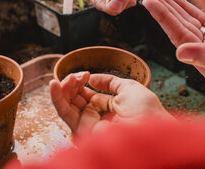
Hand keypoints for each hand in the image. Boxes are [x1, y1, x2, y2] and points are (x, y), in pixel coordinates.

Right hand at [50, 72, 169, 132]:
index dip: (82, 82)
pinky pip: (64, 113)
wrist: (150, 129)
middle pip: (75, 98)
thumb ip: (109, 81)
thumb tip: (92, 79)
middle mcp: (96, 116)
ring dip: (63, 88)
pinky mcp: (82, 129)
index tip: (86, 74)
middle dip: (72, 83)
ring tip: (68, 78)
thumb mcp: (129, 88)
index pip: (87, 94)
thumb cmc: (146, 111)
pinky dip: (57, 98)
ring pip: (67, 104)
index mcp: (108, 107)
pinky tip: (54, 84)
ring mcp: (88, 123)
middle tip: (77, 76)